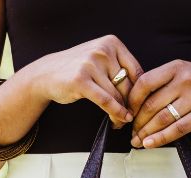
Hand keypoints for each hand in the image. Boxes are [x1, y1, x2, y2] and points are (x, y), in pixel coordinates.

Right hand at [27, 34, 143, 128]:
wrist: (46, 73)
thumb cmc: (78, 69)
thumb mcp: (101, 60)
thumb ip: (121, 69)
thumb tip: (144, 90)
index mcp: (112, 43)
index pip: (136, 71)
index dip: (141, 91)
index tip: (141, 105)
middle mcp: (102, 50)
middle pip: (127, 84)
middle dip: (131, 104)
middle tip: (132, 116)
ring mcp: (91, 64)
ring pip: (117, 94)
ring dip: (122, 112)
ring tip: (122, 121)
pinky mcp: (81, 80)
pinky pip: (105, 100)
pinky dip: (115, 112)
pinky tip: (118, 119)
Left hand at [127, 60, 190, 147]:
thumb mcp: (186, 73)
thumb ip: (164, 82)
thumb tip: (137, 102)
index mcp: (176, 67)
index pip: (145, 82)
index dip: (132, 100)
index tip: (127, 111)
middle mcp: (185, 80)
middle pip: (152, 104)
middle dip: (137, 122)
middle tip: (131, 132)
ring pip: (162, 118)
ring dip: (146, 133)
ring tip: (137, 141)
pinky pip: (177, 129)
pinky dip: (161, 138)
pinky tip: (150, 143)